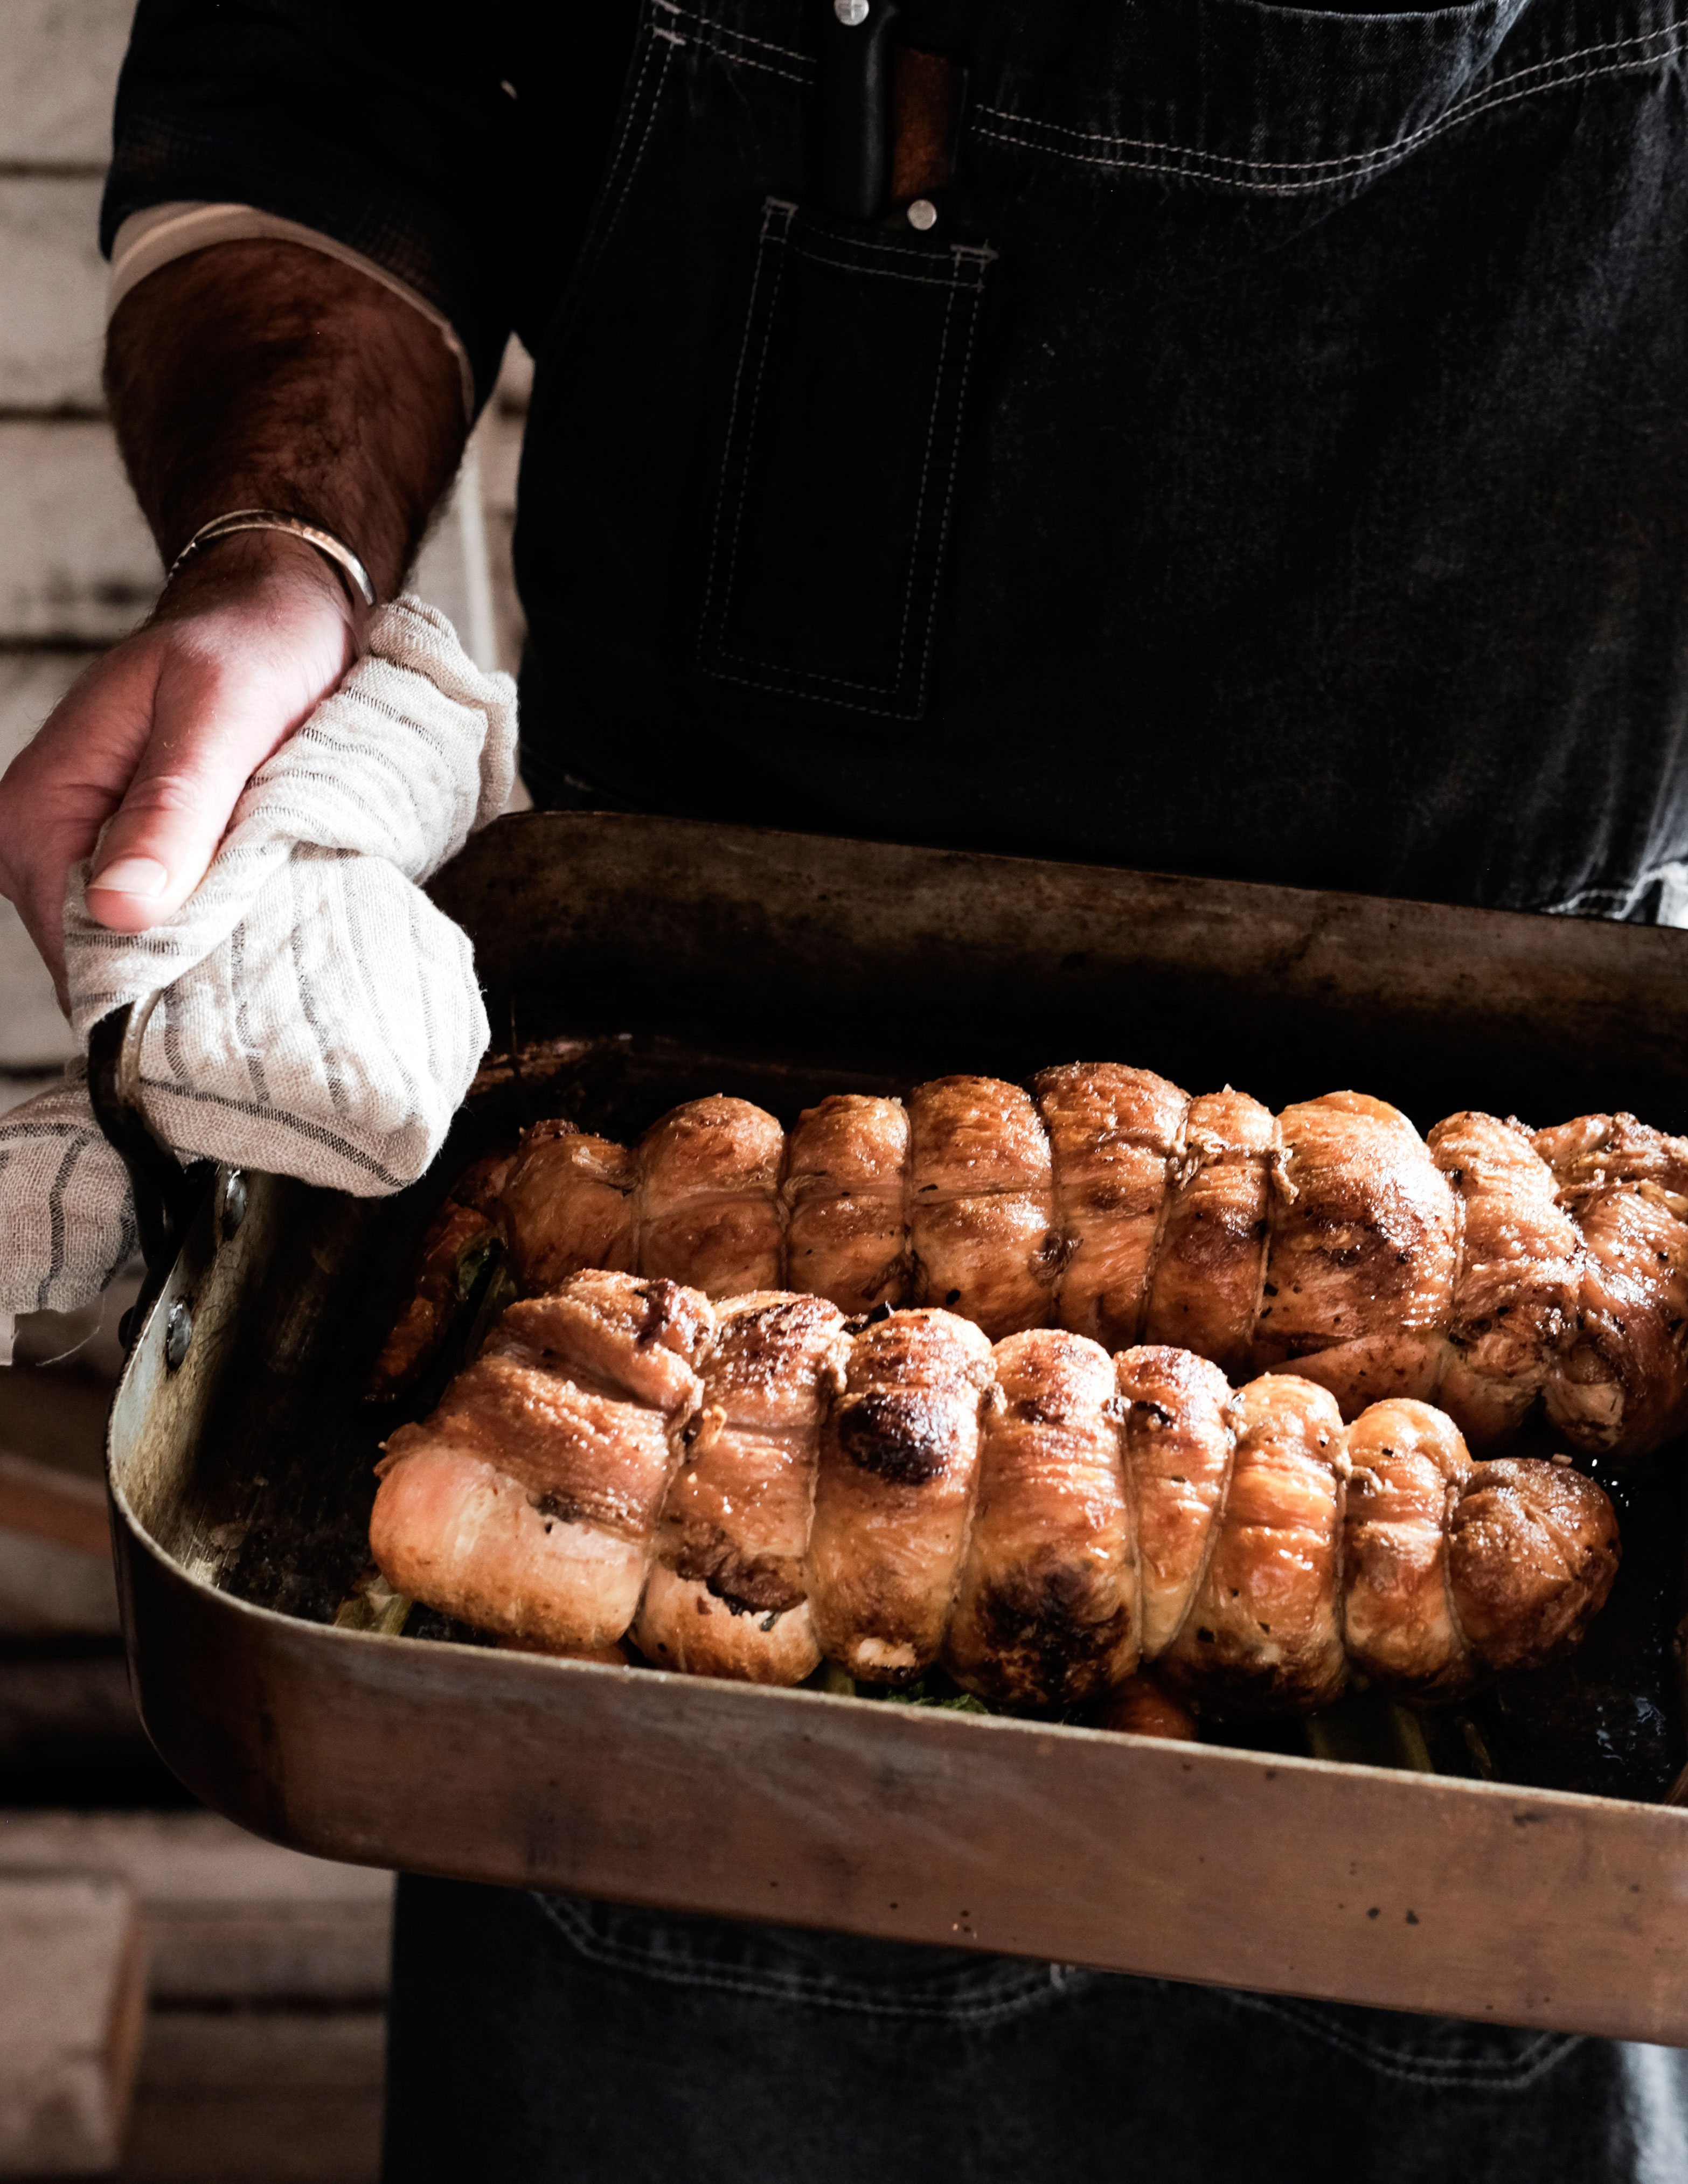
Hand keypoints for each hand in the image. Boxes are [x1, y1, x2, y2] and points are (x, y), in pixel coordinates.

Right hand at [0, 531, 360, 1008]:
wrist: (281, 616)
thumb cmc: (251, 646)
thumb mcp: (222, 712)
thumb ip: (174, 808)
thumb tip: (120, 907)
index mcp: (40, 806)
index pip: (75, 944)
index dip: (154, 973)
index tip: (235, 967)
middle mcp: (46, 845)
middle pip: (105, 961)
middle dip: (186, 967)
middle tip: (271, 936)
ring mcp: (91, 861)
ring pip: (143, 953)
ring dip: (211, 948)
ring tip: (274, 910)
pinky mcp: (142, 869)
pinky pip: (173, 931)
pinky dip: (223, 928)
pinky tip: (264, 906)